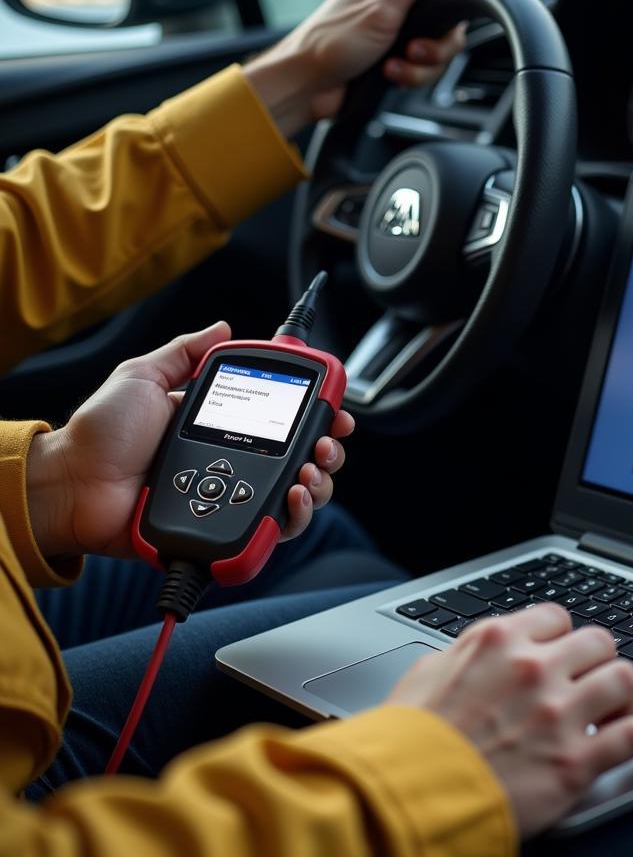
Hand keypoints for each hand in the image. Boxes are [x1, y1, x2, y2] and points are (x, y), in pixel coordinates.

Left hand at [26, 322, 353, 559]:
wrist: (74, 485)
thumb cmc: (99, 434)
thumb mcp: (141, 376)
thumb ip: (183, 352)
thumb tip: (222, 327)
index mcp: (221, 426)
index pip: (283, 419)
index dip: (315, 415)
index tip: (333, 408)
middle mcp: (234, 462)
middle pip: (303, 459)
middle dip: (328, 449)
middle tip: (326, 442)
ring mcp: (234, 497)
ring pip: (299, 496)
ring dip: (319, 483)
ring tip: (309, 472)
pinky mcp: (228, 528)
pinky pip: (275, 529)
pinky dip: (294, 517)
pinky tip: (293, 499)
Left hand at [244, 0, 466, 136]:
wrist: (308, 87)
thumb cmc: (329, 46)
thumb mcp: (377, 10)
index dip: (444, 8)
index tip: (436, 26)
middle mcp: (390, 8)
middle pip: (440, 26)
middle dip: (433, 48)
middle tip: (412, 52)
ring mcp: (392, 38)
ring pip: (432, 54)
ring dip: (417, 67)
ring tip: (392, 69)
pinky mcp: (392, 63)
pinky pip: (418, 71)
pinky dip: (408, 77)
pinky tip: (389, 77)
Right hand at [387, 605, 632, 837]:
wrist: (407, 799)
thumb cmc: (409, 742)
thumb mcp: (425, 673)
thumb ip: (465, 654)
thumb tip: (481, 651)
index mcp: (498, 642)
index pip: (555, 618)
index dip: (561, 636)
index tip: (561, 652)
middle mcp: (534, 669)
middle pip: (597, 642)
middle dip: (596, 659)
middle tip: (590, 678)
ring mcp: (559, 715)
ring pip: (623, 678)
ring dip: (623, 690)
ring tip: (615, 705)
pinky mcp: (576, 763)